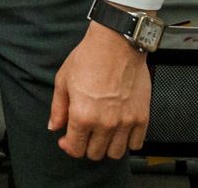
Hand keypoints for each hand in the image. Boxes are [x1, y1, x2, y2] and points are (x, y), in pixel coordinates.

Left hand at [49, 19, 151, 159]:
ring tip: (102, 134)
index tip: (67, 140)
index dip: (68, 146)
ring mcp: (126, 122)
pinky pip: (137, 144)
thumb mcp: (63, 81)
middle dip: (86, 146)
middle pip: (95, 153)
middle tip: (84, 134)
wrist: (116, 45)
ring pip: (116, 153)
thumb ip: (58, 108)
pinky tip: (120, 132)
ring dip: (106, 147)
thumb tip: (54, 126)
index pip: (75, 148)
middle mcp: (105, 123)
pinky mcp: (142, 117)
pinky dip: (128, 142)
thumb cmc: (89, 58)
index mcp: (82, 115)